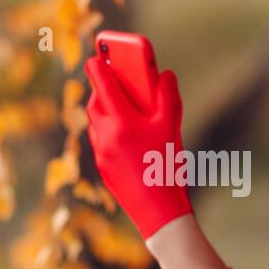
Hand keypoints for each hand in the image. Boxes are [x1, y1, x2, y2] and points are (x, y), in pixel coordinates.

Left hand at [84, 55, 193, 239]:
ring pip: (96, 125)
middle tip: (112, 80)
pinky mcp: (103, 170)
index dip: (100, 66)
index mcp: (122, 121)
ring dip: (104, 112)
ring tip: (121, 107)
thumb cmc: (168, 166)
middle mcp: (106, 136)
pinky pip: (101, 143)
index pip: (105, 84)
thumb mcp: (173, 126)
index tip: (95, 55)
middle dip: (101, 90)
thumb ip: (168, 95)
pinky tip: (125, 136)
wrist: (160, 212)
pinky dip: (108, 132)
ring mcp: (102, 154)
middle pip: (95, 104)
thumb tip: (164, 75)